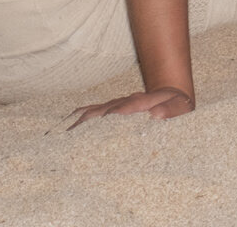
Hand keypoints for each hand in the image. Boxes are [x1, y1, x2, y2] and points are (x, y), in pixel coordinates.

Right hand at [66, 86, 192, 128]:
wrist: (173, 92)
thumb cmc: (176, 105)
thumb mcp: (178, 107)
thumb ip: (169, 110)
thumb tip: (156, 115)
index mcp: (136, 104)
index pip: (116, 113)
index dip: (102, 123)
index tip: (88, 136)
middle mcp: (121, 102)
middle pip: (96, 113)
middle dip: (79, 127)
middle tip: (63, 143)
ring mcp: (114, 104)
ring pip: (89, 112)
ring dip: (74, 124)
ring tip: (57, 139)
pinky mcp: (111, 107)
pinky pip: (90, 110)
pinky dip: (76, 118)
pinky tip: (63, 128)